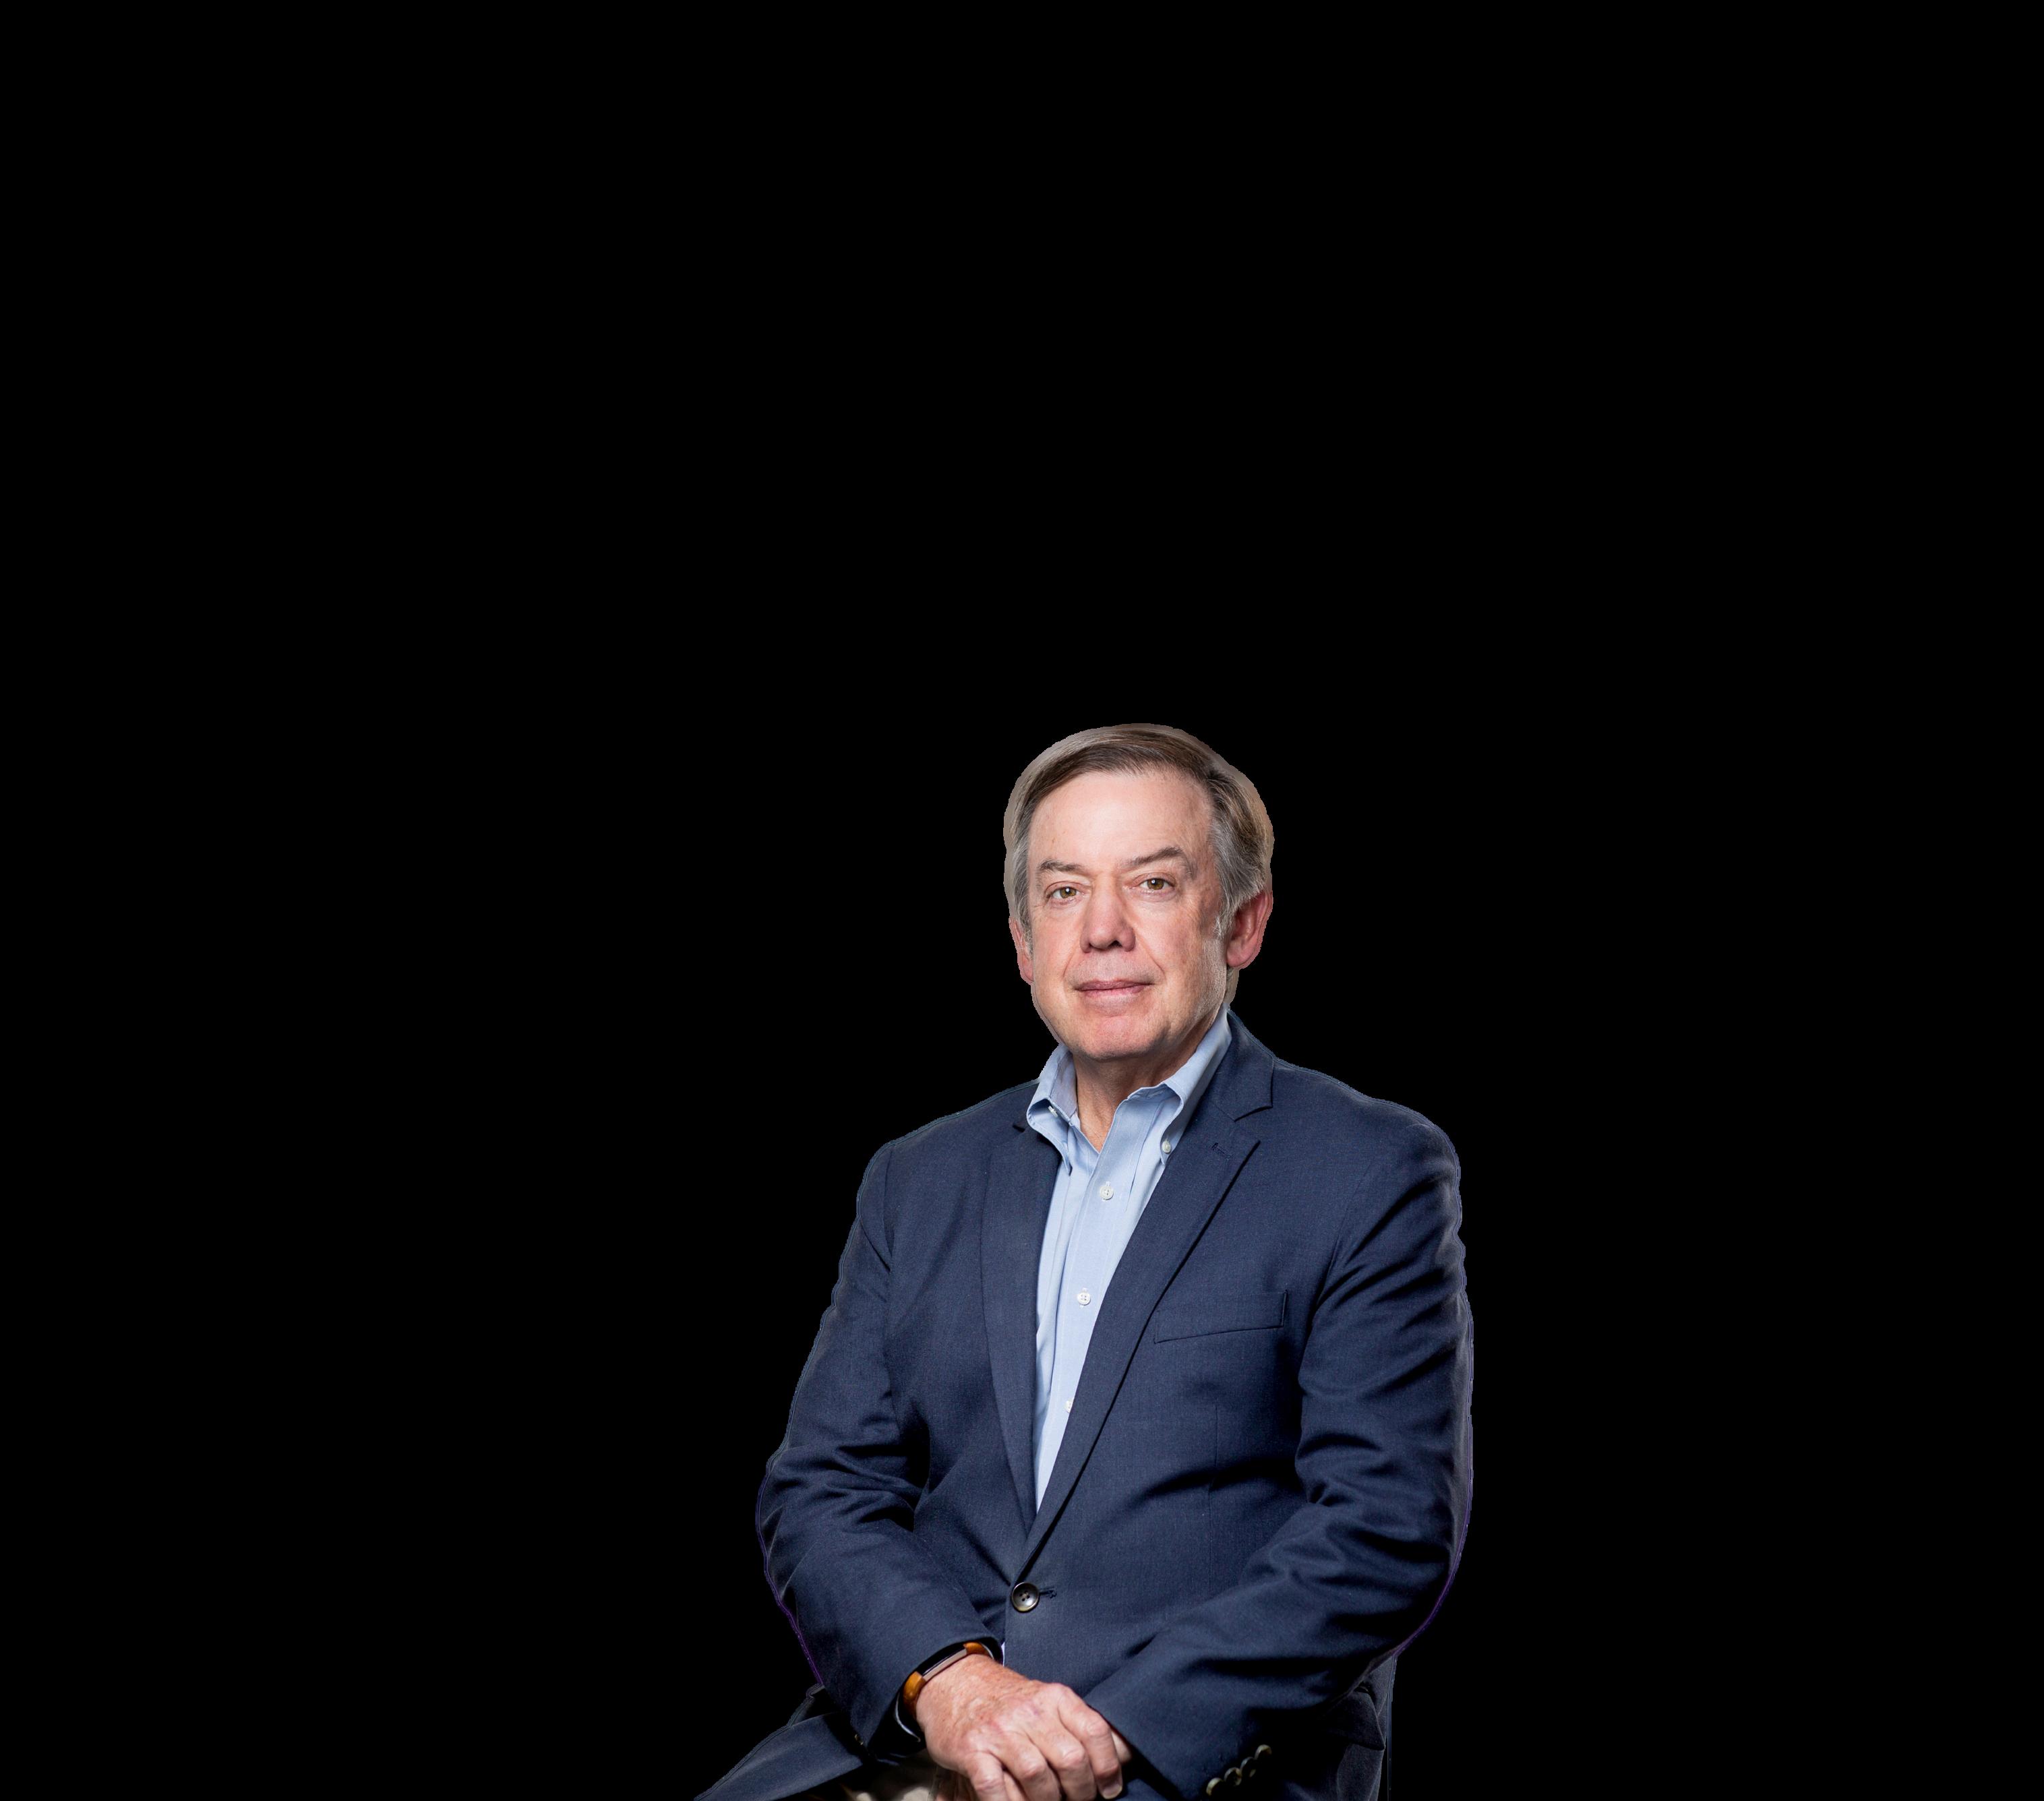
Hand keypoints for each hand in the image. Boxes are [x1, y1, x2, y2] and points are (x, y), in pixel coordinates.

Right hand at [915, 1655, 1127, 1800]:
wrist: (954, 1682)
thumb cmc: (1009, 1702)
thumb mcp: (1047, 1702)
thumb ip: (1078, 1726)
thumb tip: (1122, 1754)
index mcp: (1055, 1697)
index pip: (1095, 1732)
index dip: (1109, 1768)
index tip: (1109, 1790)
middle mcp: (1030, 1711)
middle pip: (1071, 1760)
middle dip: (1081, 1793)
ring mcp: (999, 1731)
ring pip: (1038, 1777)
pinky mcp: (971, 1750)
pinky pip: (995, 1788)